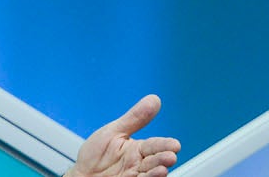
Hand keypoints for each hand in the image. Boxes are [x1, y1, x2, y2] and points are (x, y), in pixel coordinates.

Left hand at [66, 95, 180, 176]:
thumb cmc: (94, 157)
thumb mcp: (112, 132)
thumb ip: (134, 118)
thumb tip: (153, 100)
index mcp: (136, 149)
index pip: (154, 145)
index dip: (165, 144)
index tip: (175, 145)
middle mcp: (137, 164)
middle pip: (155, 160)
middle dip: (163, 158)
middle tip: (170, 156)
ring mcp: (133, 176)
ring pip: (150, 174)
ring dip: (157, 172)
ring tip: (163, 169)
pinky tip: (154, 175)